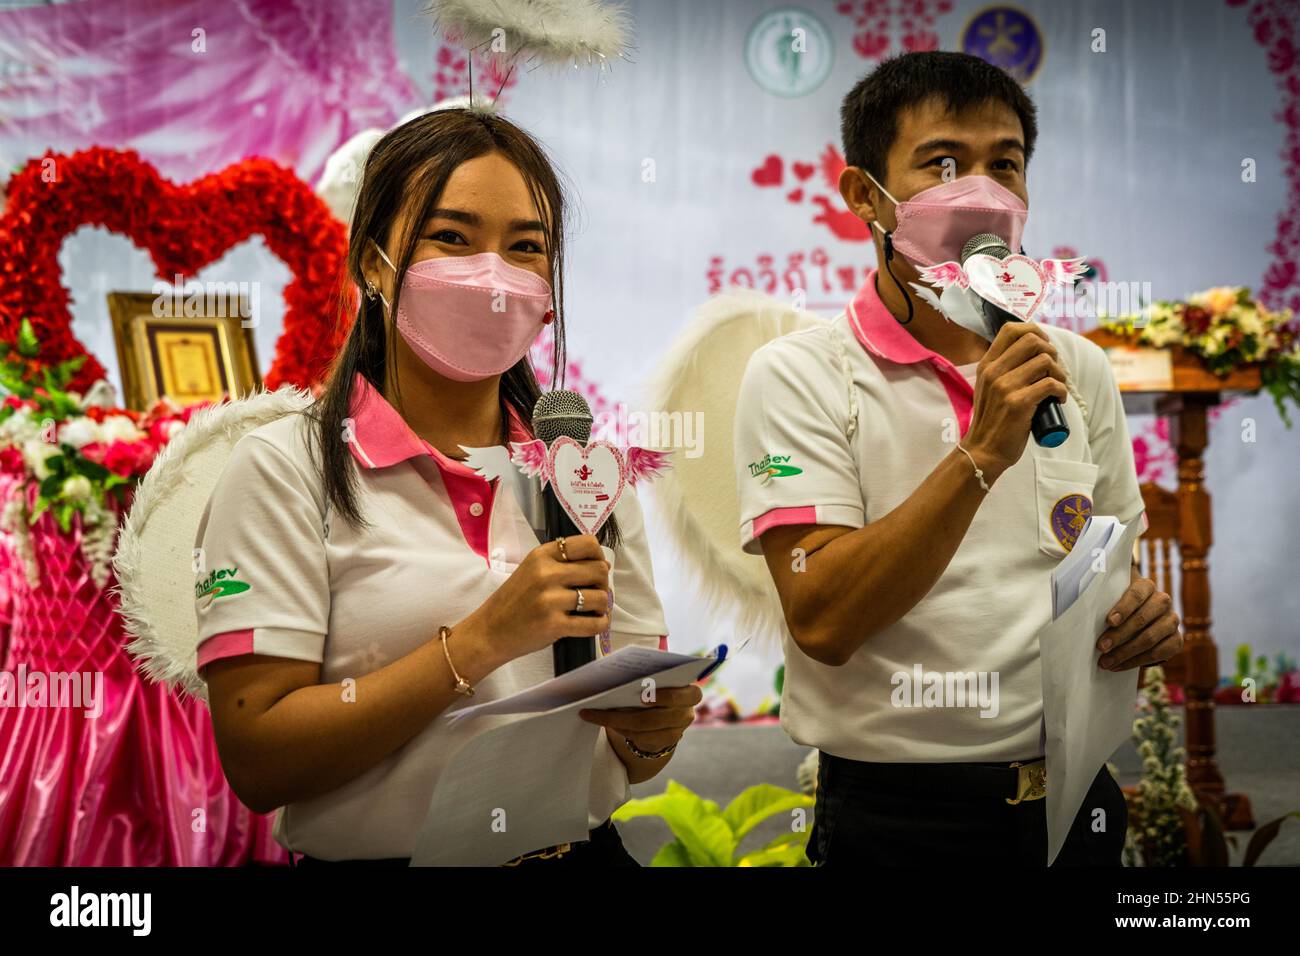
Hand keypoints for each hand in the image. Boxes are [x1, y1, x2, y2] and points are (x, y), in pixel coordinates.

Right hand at [458, 534, 610, 665]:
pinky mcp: (554, 625)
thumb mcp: (531, 570)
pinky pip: (593, 624)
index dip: (599, 556)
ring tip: (593, 610)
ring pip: (599, 597)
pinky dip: (600, 624)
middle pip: (599, 570)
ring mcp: (550, 600)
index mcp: (541, 556)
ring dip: (602, 606)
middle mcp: (546, 574)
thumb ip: (562, 563)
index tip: (597, 568)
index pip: (587, 544)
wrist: (489, 631)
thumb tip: (604, 565)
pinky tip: (595, 623)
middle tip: (596, 592)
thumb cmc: (513, 602)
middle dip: (603, 583)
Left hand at [578, 684, 702, 755]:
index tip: (645, 696)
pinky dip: (620, 729)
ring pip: (643, 730)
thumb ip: (651, 675)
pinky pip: (639, 739)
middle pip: (656, 717)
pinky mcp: (663, 743)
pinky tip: (604, 720)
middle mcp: (687, 714)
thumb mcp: (661, 679)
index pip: (684, 695)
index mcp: (691, 693)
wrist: (667, 712)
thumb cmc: (661, 687)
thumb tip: (618, 671)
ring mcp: (676, 732)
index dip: (667, 696)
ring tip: (593, 713)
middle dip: (627, 714)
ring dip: (616, 721)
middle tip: (604, 706)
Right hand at [963, 323, 1068, 481]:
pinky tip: (1058, 399)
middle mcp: (994, 372)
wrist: (984, 450)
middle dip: (1051, 351)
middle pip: (1032, 340)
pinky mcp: (1019, 403)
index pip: (1011, 329)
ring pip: (1045, 361)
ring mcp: (1005, 387)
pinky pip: (1051, 384)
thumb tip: (1032, 352)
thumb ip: (1002, 369)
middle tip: (1053, 369)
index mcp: (987, 365)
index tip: (1043, 347)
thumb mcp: (989, 388)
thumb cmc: (993, 421)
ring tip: (1057, 386)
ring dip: (1060, 373)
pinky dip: (1061, 391)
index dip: (1034, 331)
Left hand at [1097, 577, 1181, 670]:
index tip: (1109, 621)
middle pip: (1141, 619)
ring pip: (1149, 638)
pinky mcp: (1176, 640)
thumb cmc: (1119, 607)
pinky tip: (1118, 666)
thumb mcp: (1113, 598)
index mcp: (1146, 586)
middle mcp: (1163, 601)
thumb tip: (1081, 606)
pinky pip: (1158, 654)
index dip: (1123, 608)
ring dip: (1125, 653)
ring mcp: (1172, 620)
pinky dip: (1136, 662)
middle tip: (1101, 647)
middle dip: (1119, 635)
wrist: (1142, 621)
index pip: (1136, 594)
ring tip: (1105, 662)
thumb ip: (1104, 598)